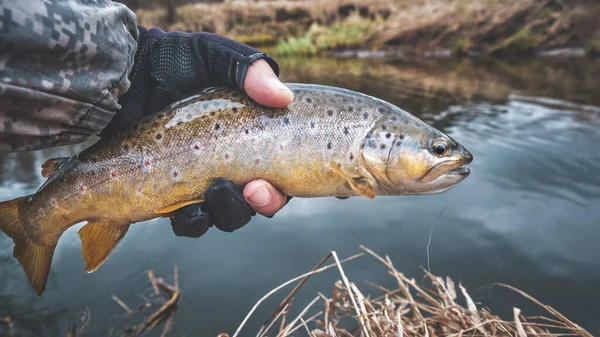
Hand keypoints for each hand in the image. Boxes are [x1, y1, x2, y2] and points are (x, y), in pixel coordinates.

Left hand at [100, 27, 292, 236]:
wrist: (121, 72)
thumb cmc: (171, 60)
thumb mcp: (214, 55)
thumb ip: (250, 71)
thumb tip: (284, 98)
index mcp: (249, 138)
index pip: (276, 178)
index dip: (274, 193)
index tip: (261, 186)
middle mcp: (230, 164)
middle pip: (251, 204)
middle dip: (250, 206)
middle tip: (244, 189)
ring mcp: (199, 180)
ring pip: (221, 217)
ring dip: (223, 214)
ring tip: (211, 193)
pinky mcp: (169, 191)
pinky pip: (187, 221)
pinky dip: (189, 221)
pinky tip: (179, 209)